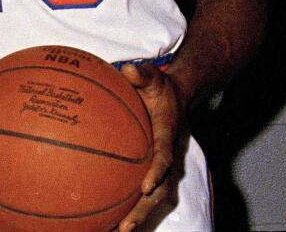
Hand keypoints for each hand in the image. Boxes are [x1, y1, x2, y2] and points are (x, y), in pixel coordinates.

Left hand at [114, 64, 187, 231]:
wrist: (178, 97)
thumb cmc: (160, 88)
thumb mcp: (153, 76)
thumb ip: (143, 74)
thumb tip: (128, 69)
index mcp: (169, 133)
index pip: (165, 154)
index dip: (158, 170)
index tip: (147, 186)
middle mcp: (170, 155)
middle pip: (163, 189)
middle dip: (145, 209)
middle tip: (126, 224)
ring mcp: (165, 167)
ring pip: (155, 198)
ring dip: (138, 216)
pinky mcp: (155, 172)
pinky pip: (144, 194)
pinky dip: (130, 207)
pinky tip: (108, 220)